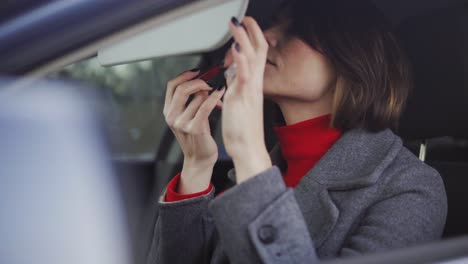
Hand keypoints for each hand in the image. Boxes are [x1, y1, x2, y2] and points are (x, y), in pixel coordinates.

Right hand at [163, 70, 224, 192]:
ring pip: (197, 98)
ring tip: (219, 95)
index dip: (185, 75)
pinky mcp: (194, 129)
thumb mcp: (190, 115)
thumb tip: (203, 79)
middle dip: (200, 81)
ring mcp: (181, 124)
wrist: (200, 159)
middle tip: (212, 80)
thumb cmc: (198, 135)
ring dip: (211, 94)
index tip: (198, 71)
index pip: (172, 85)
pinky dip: (214, 97)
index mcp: (168, 111)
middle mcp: (171, 117)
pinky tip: (221, 92)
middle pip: (182, 88)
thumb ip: (192, 99)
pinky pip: (205, 107)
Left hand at [222, 17, 271, 182]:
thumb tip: (230, 76)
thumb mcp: (237, 101)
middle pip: (258, 51)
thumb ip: (235, 87)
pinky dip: (240, 61)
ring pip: (251, 59)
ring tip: (236, 25)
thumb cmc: (242, 129)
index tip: (245, 24)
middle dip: (250, 32)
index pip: (256, 55)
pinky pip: (245, 76)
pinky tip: (236, 49)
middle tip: (244, 18)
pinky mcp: (244, 98)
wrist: (247, 148)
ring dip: (243, 40)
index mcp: (252, 85)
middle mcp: (254, 84)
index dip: (252, 38)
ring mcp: (250, 90)